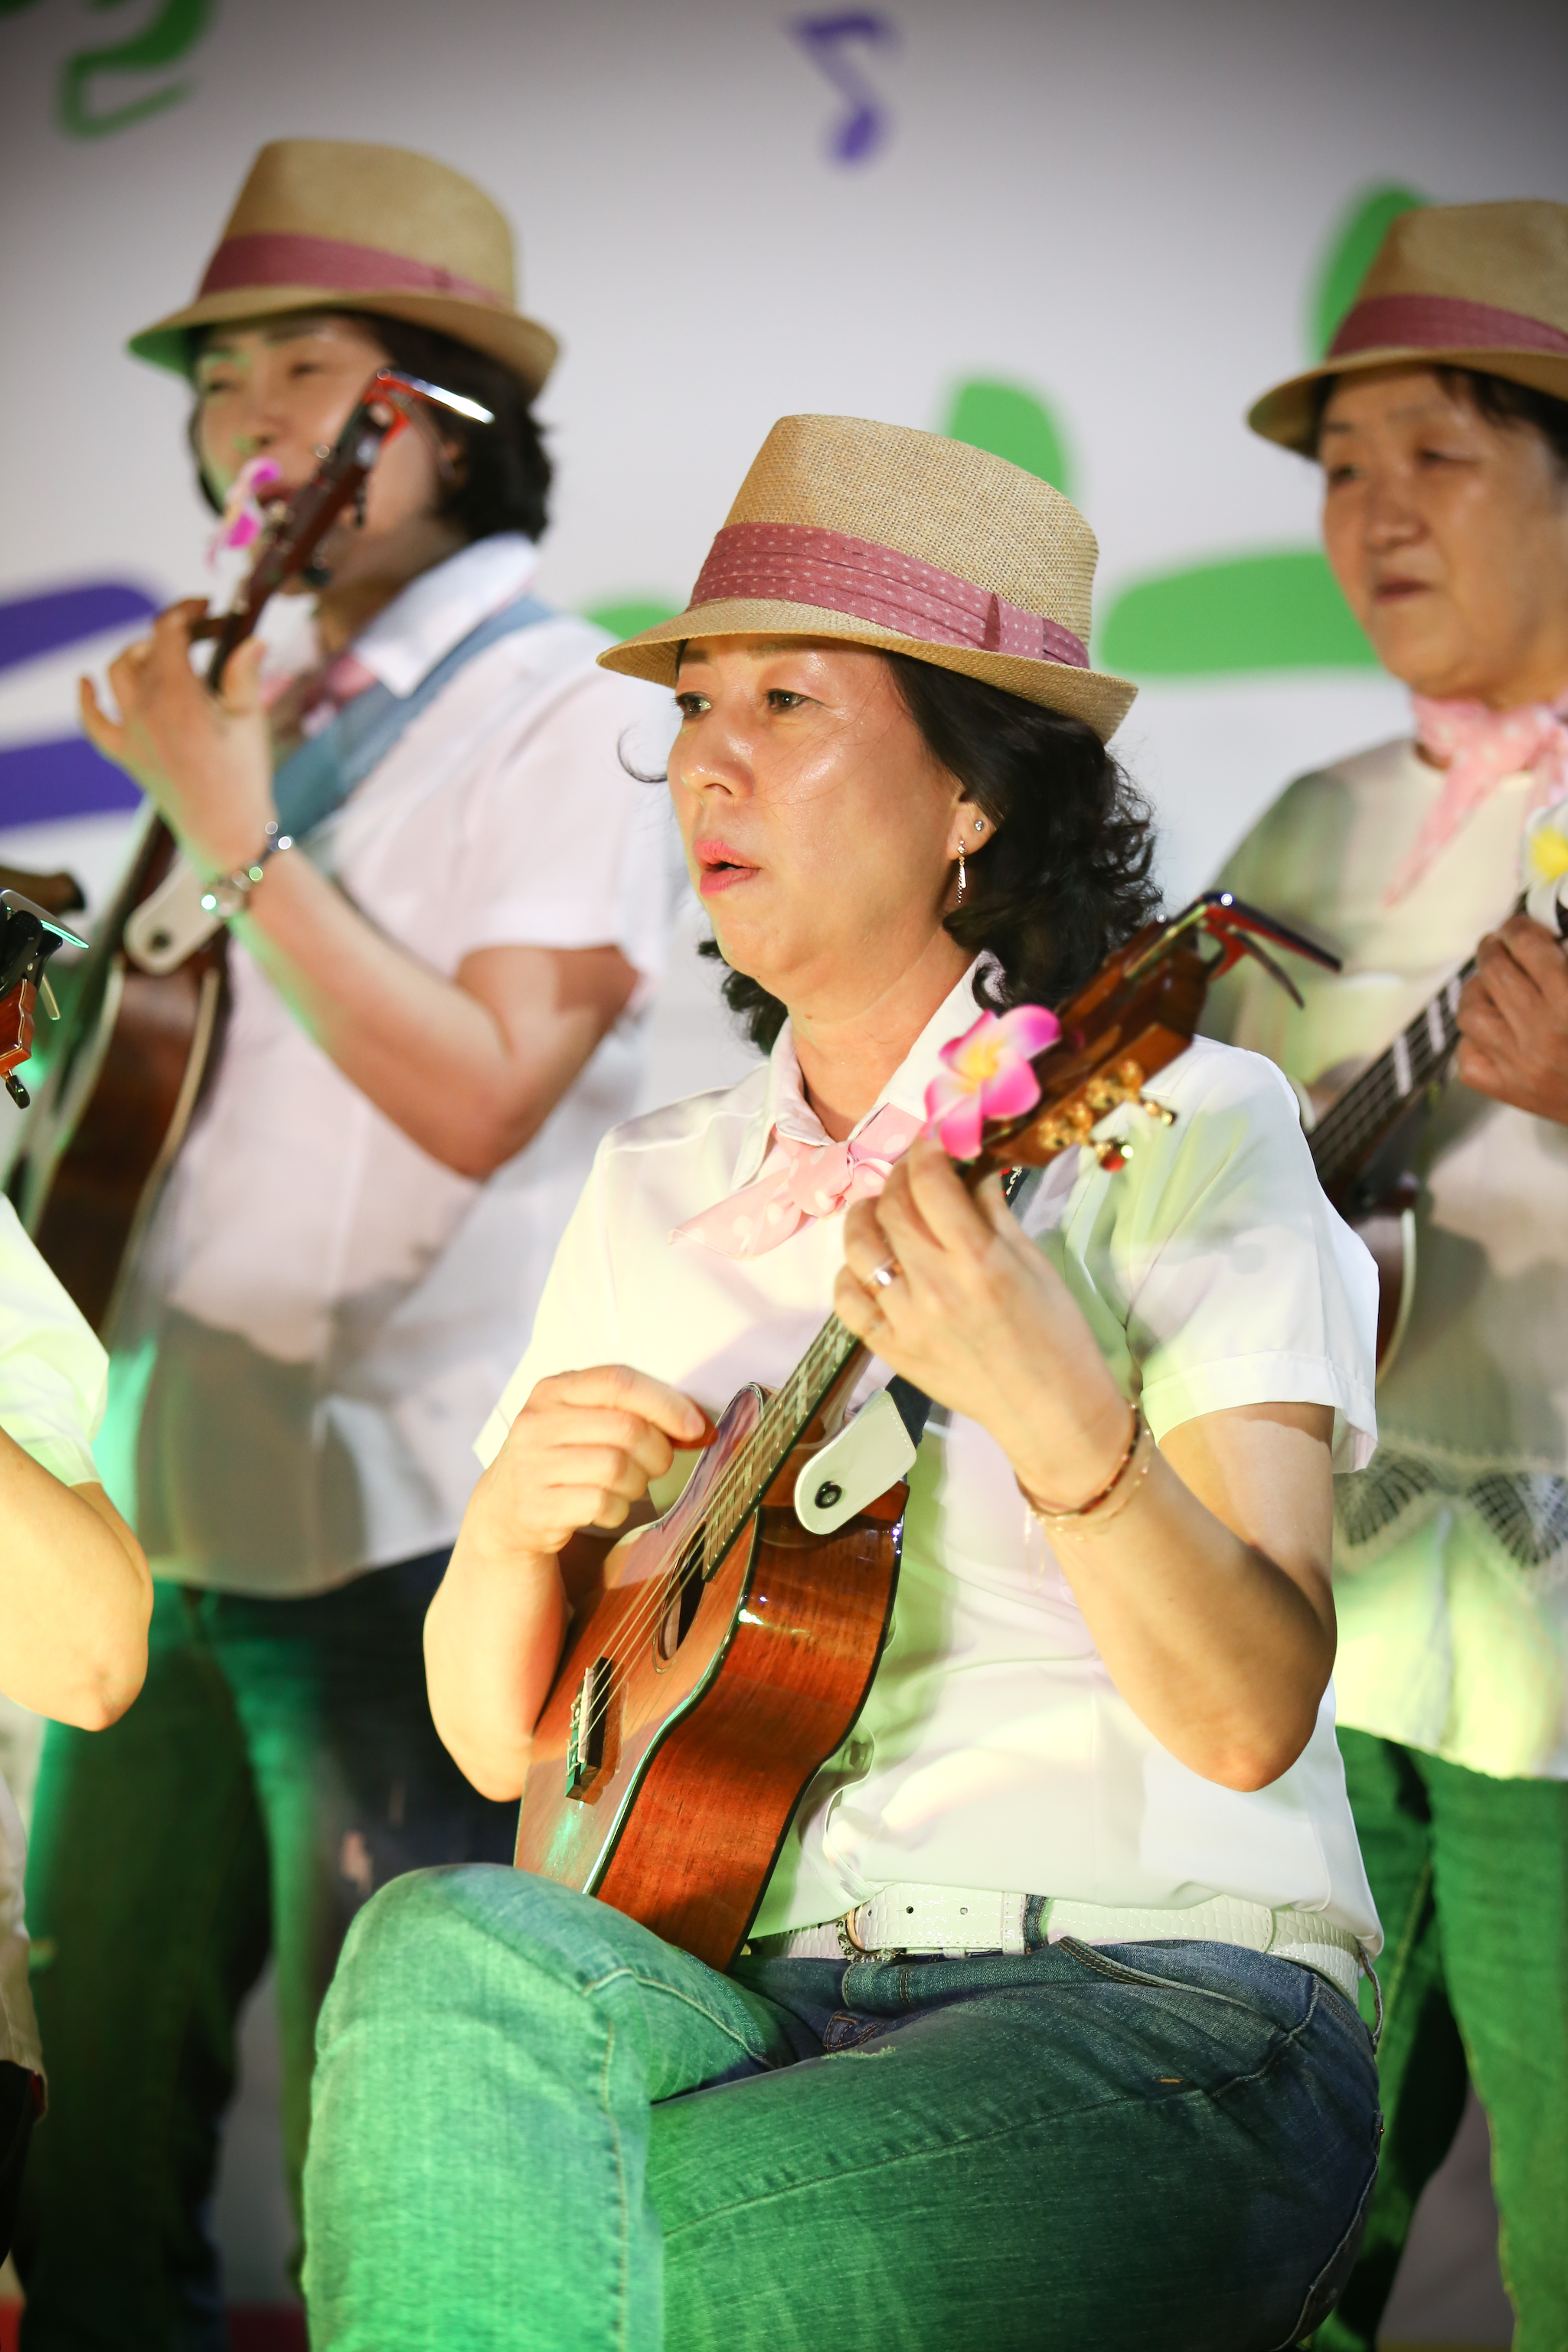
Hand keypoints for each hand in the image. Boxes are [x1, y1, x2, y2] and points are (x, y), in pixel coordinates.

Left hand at [79, 599, 274, 876]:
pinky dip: (87, 699)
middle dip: (176, 632)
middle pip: (148, 648)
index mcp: (178, 693)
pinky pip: (93, 722)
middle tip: (206, 636)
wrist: (226, 834)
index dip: (186, 610)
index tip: (207, 607)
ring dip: (139, 654)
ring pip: (119, 673)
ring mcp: (130, 731)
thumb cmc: (245, 779)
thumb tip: (254, 640)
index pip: (169, 630)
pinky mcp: (125, 755)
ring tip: (165, 654)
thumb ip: (244, 674)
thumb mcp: (250, 720)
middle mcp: (146, 707)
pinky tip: (86, 681)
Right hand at [470, 1365, 712, 1562]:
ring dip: (638, 1483)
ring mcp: (531, 1466)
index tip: (695, 1426)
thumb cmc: (562, 1457)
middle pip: (626, 1429)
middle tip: (659, 1464)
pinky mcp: (536, 1507)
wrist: (505, 1508)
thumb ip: (632, 1412)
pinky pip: (602, 1504)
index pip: (618, 1382)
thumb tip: (698, 1427)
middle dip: (658, 1451)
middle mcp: (537, 1423)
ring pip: (617, 1468)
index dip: (666, 1403)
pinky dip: (618, 1509)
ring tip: (629, 1485)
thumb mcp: (583, 1420)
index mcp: (553, 1390)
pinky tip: (608, 1507)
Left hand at [834, 1137, 1131, 1508]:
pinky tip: (869, 1264)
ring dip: (865, 1216)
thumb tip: (971, 1169)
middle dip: (899, 1176)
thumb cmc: (1057, 1336)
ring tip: (880, 1209)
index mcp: (978, 1261)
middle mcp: (934, 1287)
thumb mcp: (1035, 1264)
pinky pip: (848, 1301)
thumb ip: (995, 1214)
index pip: (932, 1184)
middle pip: (892, 1208)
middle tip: (913, 1171)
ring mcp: (905, 1320)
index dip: (927, 1151)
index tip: (932, 1140)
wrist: (1050, 1412)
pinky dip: (850, 1273)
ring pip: (859, 1248)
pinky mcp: (890, 1350)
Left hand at [1456, 912, 1567, 1123]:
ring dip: (1476, 991)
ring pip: (1471, 1013)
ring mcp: (1518, 1064)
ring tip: (1488, 984)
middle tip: (1496, 944)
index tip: (1517, 926)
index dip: (1518, 929)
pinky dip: (1472, 1039)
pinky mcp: (1508, 1091)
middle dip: (1492, 950)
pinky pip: (1468, 1058)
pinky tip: (1491, 1029)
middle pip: (1494, 973)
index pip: (1529, 947)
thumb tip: (1551, 935)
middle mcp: (1540, 1032)